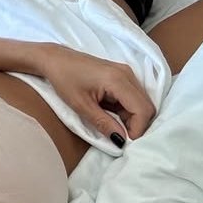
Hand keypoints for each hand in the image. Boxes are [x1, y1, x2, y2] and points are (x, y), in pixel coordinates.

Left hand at [41, 45, 156, 143]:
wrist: (56, 60)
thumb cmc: (65, 80)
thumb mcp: (81, 106)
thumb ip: (103, 123)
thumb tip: (120, 141)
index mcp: (118, 80)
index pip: (142, 109)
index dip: (137, 129)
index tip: (124, 141)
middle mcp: (127, 74)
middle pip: (147, 106)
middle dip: (137, 125)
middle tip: (120, 137)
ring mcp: (126, 73)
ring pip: (142, 102)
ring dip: (132, 118)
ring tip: (113, 126)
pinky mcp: (122, 75)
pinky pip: (134, 97)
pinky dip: (127, 110)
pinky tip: (112, 115)